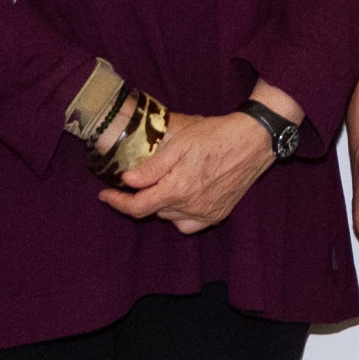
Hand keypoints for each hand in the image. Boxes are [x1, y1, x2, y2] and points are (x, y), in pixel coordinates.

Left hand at [97, 112, 273, 233]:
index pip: (138, 207)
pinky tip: (184, 196)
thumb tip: (127, 180)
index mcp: (178, 189)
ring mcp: (206, 214)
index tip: (105, 195)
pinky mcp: (218, 214)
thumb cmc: (216, 136)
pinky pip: (190, 223)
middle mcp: (191, 207)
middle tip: (141, 178)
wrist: (254, 141)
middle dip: (143, 197)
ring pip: (171, 218)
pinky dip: (181, 214)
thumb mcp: (180, 142)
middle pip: (154, 211)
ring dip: (162, 204)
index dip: (117, 203)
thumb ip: (153, 166)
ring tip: (166, 182)